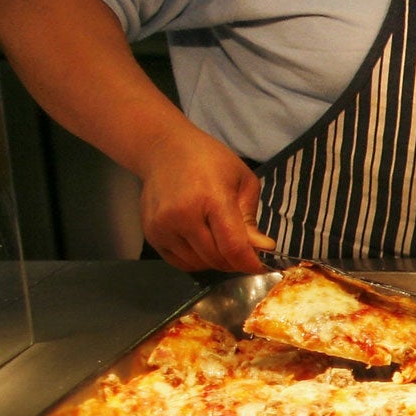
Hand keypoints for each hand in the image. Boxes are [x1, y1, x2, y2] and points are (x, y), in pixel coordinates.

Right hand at [137, 127, 267, 273]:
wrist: (164, 149)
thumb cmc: (209, 162)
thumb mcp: (242, 181)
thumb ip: (250, 218)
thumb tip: (264, 248)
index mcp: (211, 198)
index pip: (232, 246)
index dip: (249, 263)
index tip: (261, 266)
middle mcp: (182, 215)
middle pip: (216, 259)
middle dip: (235, 261)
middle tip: (243, 250)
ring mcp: (163, 226)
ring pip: (198, 264)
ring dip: (215, 261)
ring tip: (221, 242)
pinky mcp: (151, 233)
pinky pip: (180, 262)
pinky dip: (196, 260)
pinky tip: (202, 243)